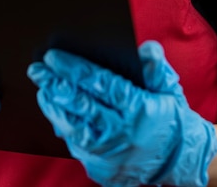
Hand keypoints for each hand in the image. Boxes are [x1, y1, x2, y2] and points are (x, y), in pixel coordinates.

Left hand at [27, 41, 216, 186]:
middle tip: (36, 69)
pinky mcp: (101, 169)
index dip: (74, 69)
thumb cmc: (170, 117)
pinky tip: (55, 110)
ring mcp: (109, 155)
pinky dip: (63, 126)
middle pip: (80, 105)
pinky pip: (75, 145)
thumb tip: (145, 47)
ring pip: (72, 127)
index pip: (99, 84)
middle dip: (54, 84)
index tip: (53, 56)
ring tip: (42, 87)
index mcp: (138, 109)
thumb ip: (155, 67)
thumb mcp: (168, 88)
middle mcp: (121, 134)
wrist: (180, 161)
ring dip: (53, 105)